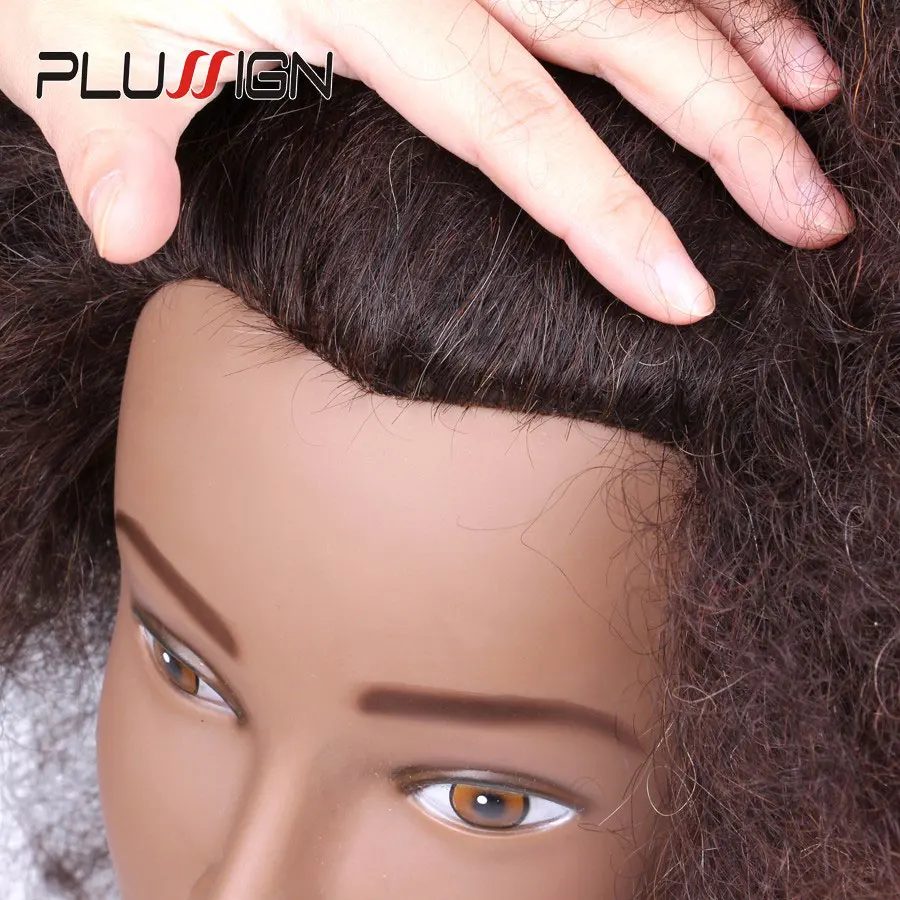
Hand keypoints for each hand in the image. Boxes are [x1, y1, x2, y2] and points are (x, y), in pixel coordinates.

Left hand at [0, 0, 853, 323]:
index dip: (605, 211)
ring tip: (814, 99)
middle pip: (618, 31)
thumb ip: (114, 139)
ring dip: (738, 27)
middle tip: (815, 207)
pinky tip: (735, 5)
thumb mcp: (76, 43)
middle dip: (727, 127)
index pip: (512, 124)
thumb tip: (130, 233)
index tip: (684, 291)